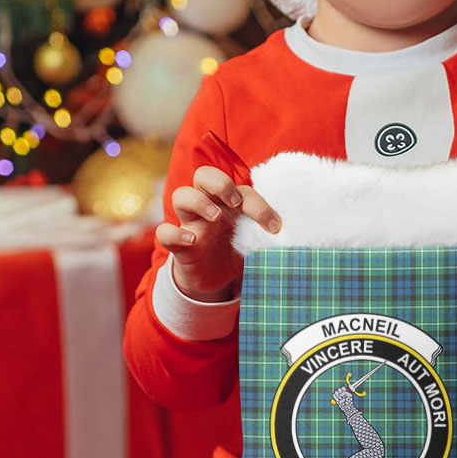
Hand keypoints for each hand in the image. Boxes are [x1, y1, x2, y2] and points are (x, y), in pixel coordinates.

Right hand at [155, 165, 279, 301]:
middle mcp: (208, 206)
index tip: (274, 226)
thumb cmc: (236, 252)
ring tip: (215, 217)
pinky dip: (174, 233)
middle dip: (220, 183)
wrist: (215, 282)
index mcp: (229, 203)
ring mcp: (190, 223)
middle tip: (235, 202)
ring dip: (199, 201)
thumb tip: (292, 237)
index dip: (259, 204)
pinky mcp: (177, 245)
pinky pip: (164, 232)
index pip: (241, 189)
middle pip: (204, 175)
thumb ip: (266, 236)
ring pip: (181, 195)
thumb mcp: (254, 243)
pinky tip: (192, 241)